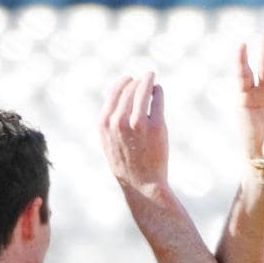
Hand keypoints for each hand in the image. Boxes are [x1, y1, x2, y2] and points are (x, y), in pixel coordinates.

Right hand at [100, 72, 168, 193]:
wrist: (141, 185)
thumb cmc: (126, 165)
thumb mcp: (109, 142)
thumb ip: (110, 121)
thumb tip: (120, 97)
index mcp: (105, 123)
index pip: (115, 92)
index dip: (124, 83)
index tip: (131, 79)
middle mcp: (119, 120)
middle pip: (130, 89)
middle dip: (138, 81)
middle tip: (145, 78)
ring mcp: (138, 122)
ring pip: (143, 90)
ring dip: (148, 80)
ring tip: (151, 77)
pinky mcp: (157, 125)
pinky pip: (157, 99)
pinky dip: (158, 92)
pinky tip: (158, 92)